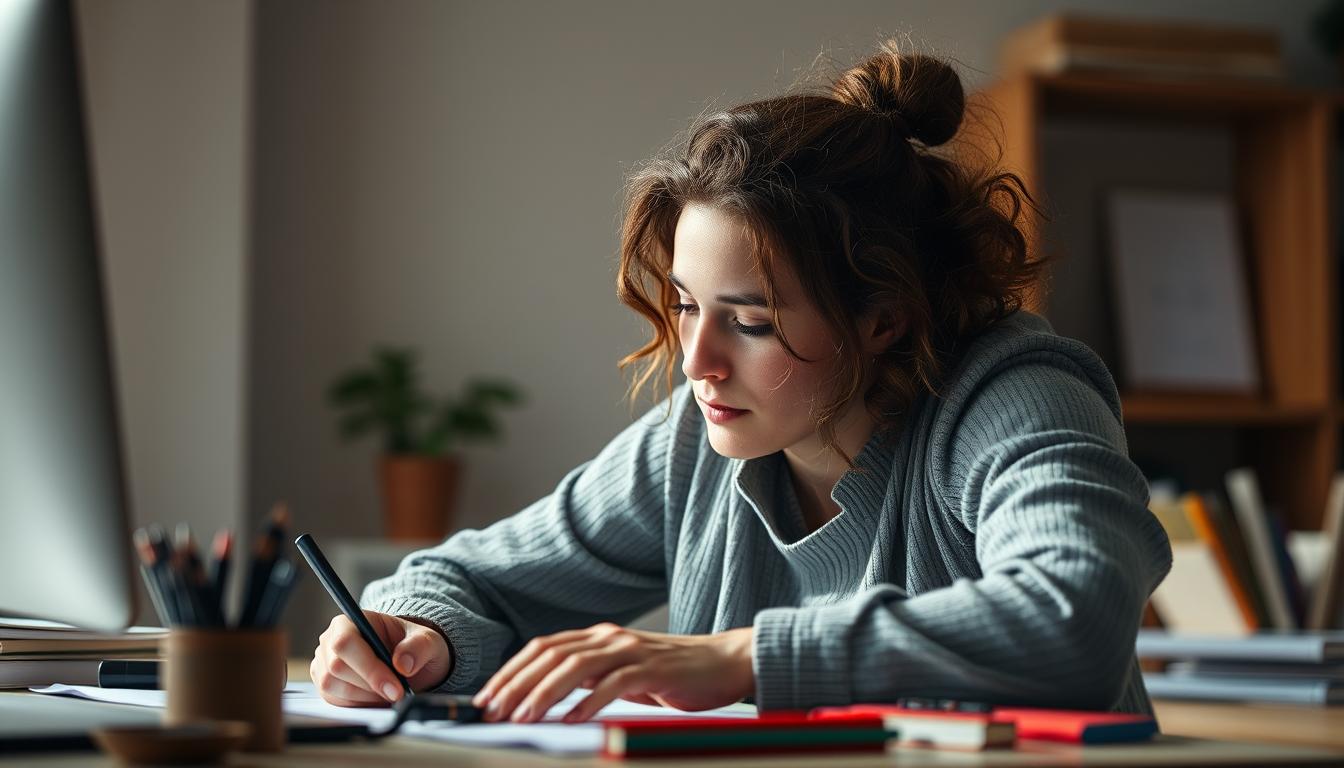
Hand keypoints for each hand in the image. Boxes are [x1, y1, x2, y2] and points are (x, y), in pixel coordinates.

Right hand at [311, 610, 452, 706]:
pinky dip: (358, 704)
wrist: (408, 662)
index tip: (395, 688)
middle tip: (398, 694)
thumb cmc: (413, 646)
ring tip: (389, 693)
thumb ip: (419, 647)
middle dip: (370, 686)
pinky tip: (377, 698)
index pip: (346, 642)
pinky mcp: (325, 685)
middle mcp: (331, 640)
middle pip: (336, 668)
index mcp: (351, 621)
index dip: (369, 668)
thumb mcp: (427, 641)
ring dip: (365, 697)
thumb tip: (402, 663)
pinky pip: (334, 701)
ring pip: (332, 686)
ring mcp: (325, 663)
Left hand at [471, 623, 753, 722]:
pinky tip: (572, 719)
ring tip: (523, 717)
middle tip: (493, 709)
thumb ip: (588, 680)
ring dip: (544, 692)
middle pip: (550, 654)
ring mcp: (630, 650)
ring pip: (575, 666)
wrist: (724, 663)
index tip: (486, 697)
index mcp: (597, 637)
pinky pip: (614, 683)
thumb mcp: (621, 674)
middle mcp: (609, 637)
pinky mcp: (653, 668)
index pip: (542, 648)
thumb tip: (543, 701)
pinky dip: (589, 701)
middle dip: (516, 683)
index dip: (511, 671)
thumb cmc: (671, 675)